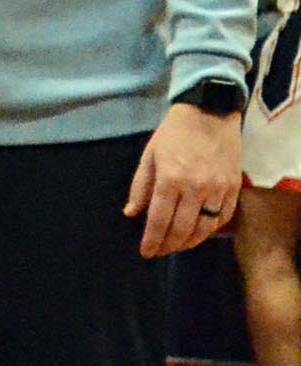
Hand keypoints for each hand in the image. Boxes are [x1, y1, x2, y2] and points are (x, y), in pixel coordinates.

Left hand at [126, 103, 242, 256]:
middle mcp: (196, 189)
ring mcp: (218, 189)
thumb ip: (140, 186)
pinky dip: (211, 229)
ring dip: (190, 242)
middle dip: (168, 245)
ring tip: (177, 246)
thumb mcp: (149, 156)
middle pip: (182, 229)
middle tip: (159, 251)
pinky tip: (200, 232)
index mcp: (170, 180)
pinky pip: (224, 217)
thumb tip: (132, 213)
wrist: (210, 113)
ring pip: (205, 228)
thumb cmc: (174, 133)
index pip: (159, 220)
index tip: (146, 253)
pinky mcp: (234, 187)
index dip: (152, 240)